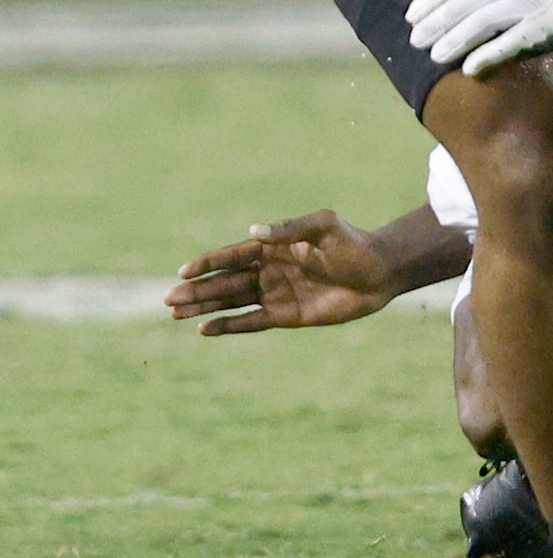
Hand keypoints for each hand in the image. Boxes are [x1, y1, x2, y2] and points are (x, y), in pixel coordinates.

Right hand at [165, 211, 396, 334]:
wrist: (379, 273)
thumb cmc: (352, 244)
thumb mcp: (323, 227)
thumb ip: (289, 230)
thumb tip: (254, 231)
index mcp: (274, 246)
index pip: (233, 255)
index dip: (208, 263)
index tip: (184, 270)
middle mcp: (269, 270)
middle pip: (225, 281)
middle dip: (197, 289)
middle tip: (169, 299)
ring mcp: (275, 293)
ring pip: (231, 302)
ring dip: (204, 308)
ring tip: (176, 314)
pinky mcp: (286, 316)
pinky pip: (251, 322)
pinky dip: (228, 326)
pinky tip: (205, 329)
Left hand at [405, 0, 552, 74]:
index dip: (430, 0)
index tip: (410, 17)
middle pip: (463, 4)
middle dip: (436, 24)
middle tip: (415, 41)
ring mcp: (525, 0)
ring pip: (481, 23)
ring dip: (455, 41)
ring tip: (434, 56)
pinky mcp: (542, 22)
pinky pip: (511, 41)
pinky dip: (489, 55)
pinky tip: (470, 67)